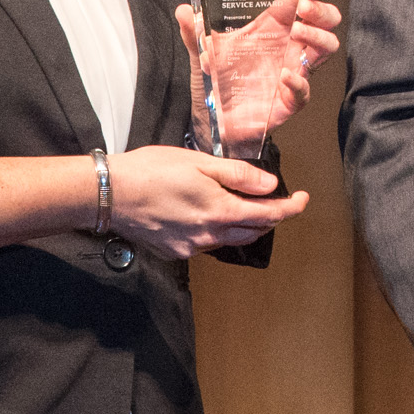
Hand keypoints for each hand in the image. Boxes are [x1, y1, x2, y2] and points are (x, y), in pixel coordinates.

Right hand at [104, 144, 307, 256]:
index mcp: (221, 212)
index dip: (290, 208)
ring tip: (238, 204)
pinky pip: (206, 243)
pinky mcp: (174, 251)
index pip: (269, 215)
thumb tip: (269, 185)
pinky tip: (203, 214)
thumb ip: (238, 176)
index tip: (303, 199)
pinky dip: (215, 230)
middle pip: (252, 232)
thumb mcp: (200, 162)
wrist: (110, 193)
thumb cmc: (152, 170)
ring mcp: (191, 247)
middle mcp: (210, 236)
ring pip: (229, 239)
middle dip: (268, 218)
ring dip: (241, 225)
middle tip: (272, 199)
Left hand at [179, 0, 342, 147]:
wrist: (214, 118)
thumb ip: (193, 32)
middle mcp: (288, 47)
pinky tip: (285, 74)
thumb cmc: (218, 80)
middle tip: (305, 8)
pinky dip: (298, 81)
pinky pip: (304, 90)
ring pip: (325, 49)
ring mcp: (293, 71)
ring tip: (298, 31)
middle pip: (323, 21)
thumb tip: (183, 11)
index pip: (295, 2)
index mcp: (272, 29)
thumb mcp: (203, 51)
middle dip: (320, 11)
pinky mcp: (290, 99)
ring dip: (317, 37)